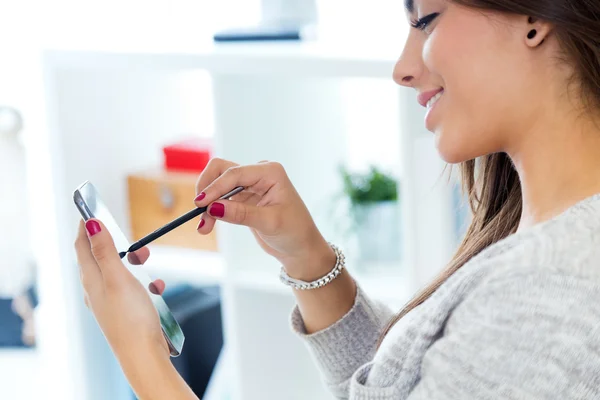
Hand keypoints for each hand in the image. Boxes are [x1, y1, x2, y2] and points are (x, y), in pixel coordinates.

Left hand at [74, 219, 168, 361]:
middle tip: (139, 246)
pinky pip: (134, 289)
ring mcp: (111, 301)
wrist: (143, 354)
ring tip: (150, 267)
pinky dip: (146, 284)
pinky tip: (157, 288)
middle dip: (120, 247)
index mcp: (91, 279)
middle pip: (102, 258)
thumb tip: (92, 225)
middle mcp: (97, 289)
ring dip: (135, 265)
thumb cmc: (130, 317)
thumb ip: (105, 250)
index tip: (90, 211)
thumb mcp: (118, 277)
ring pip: (121, 273)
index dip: (86, 228)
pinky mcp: (125, 311)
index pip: (82, 247)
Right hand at [194, 158, 335, 279]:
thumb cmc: (294, 232)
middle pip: (222, 170)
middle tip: (199, 211)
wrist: (301, 248)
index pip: (235, 173)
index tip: (200, 204)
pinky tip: (207, 226)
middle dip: (208, 190)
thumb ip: (241, 214)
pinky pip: (221, 199)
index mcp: (270, 172)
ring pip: (218, 185)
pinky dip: (212, 210)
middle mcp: (259, 174)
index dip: (215, 187)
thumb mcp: (269, 223)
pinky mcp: (243, 198)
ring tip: (204, 226)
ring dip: (208, 202)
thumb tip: (212, 207)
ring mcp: (250, 185)